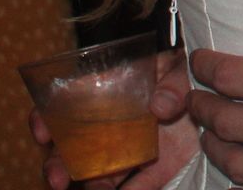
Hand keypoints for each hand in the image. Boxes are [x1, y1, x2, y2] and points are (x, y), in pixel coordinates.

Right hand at [33, 49, 192, 188]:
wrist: (201, 91)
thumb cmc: (174, 69)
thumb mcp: (173, 64)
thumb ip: (171, 82)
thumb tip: (161, 107)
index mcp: (100, 97)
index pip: (59, 107)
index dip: (44, 119)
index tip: (41, 132)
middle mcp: (105, 130)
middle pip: (69, 151)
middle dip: (57, 166)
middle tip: (56, 178)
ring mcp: (128, 152)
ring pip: (99, 175)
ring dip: (93, 186)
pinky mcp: (155, 169)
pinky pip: (141, 185)